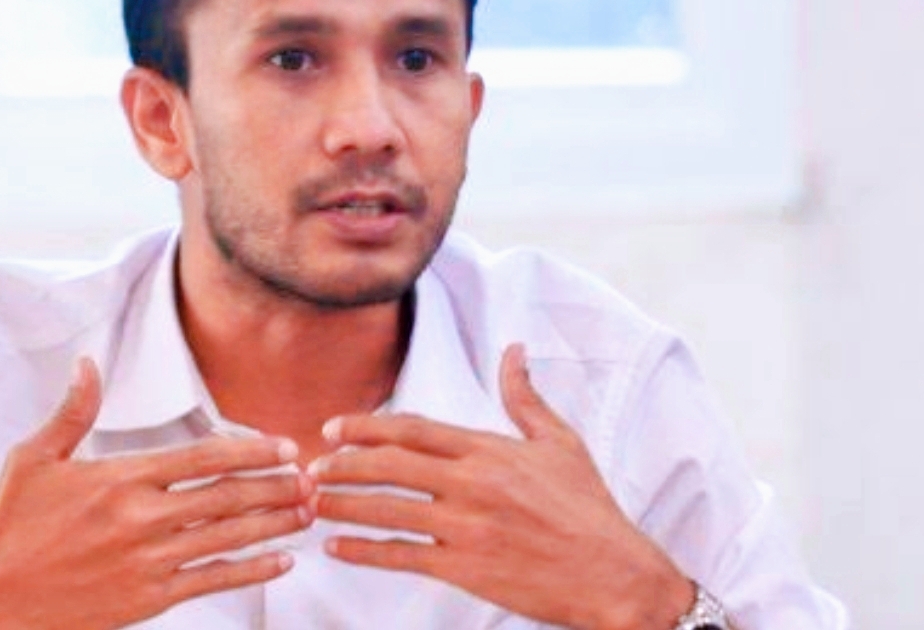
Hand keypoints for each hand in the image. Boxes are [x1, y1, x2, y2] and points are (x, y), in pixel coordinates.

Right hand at [0, 357, 312, 629]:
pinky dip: (252, 570)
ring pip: (228, 535)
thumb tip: (86, 363)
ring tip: (308, 512)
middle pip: (228, 495)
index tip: (284, 447)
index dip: (252, 451)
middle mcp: (141, 517)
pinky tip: (281, 563)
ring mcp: (148, 560)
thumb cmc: (8, 530)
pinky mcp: (148, 599)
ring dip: (275, 523)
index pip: (204, 457)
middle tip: (312, 478)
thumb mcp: (33, 460)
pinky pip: (213, 580)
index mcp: (121, 478)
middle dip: (277, 485)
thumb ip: (72, 412)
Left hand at [309, 344, 694, 629]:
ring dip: (343, 504)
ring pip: (389, 509)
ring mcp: (468, 527)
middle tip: (308, 466)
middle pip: (390, 465)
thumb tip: (515, 349)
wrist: (614, 573)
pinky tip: (338, 547)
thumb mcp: (561, 442)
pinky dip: (365, 551)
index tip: (333, 429)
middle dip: (342, 464)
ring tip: (311, 502)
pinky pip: (403, 556)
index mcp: (490, 449)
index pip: (414, 429)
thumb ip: (526, 397)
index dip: (367, 427)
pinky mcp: (467, 569)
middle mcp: (473, 483)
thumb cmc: (589, 508)